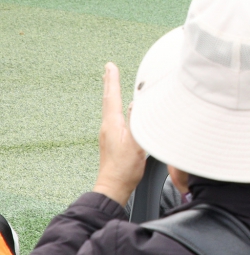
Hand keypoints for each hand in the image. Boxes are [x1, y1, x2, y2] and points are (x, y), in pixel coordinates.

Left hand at [93, 63, 146, 206]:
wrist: (113, 187)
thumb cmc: (125, 169)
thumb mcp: (135, 144)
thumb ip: (137, 122)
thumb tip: (135, 103)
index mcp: (112, 125)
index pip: (112, 97)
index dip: (112, 80)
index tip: (110, 66)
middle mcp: (108, 127)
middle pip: (108, 100)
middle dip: (109, 83)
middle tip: (108, 69)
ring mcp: (109, 134)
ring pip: (111, 108)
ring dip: (112, 93)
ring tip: (112, 83)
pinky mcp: (112, 140)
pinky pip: (114, 116)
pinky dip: (116, 105)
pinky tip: (121, 108)